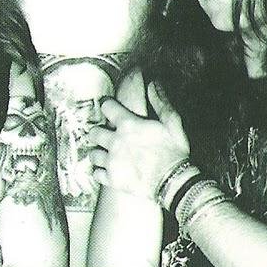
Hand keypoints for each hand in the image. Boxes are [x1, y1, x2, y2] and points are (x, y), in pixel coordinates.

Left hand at [89, 83, 189, 199]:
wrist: (173, 182)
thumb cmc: (174, 152)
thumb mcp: (173, 123)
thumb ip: (161, 102)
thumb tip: (153, 84)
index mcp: (128, 125)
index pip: (106, 107)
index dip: (107, 105)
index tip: (109, 107)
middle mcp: (115, 142)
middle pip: (93, 132)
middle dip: (98, 132)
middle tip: (105, 134)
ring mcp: (111, 161)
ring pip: (92, 154)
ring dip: (98, 152)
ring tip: (105, 154)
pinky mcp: (111, 179)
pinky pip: (96, 174)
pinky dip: (100, 172)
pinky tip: (107, 170)